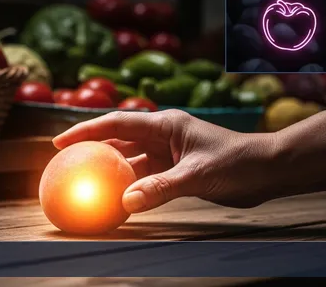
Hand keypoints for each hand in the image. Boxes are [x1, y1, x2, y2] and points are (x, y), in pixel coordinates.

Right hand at [52, 110, 279, 213]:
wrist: (267, 170)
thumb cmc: (237, 163)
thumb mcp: (197, 175)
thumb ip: (161, 188)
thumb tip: (124, 202)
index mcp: (166, 124)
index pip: (117, 123)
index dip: (85, 130)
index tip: (58, 141)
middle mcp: (164, 135)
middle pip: (119, 138)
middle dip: (92, 148)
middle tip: (64, 163)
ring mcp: (170, 152)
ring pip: (131, 161)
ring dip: (111, 172)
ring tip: (85, 183)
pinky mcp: (177, 169)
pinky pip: (146, 178)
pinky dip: (131, 188)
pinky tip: (117, 201)